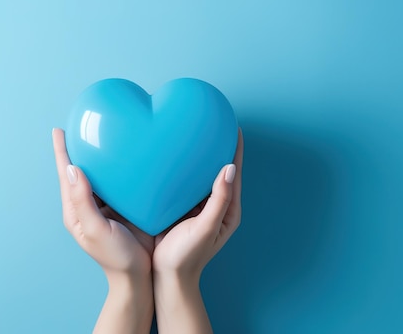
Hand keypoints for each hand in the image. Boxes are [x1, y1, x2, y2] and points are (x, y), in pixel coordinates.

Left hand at [52, 128, 153, 333]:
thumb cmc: (115, 257)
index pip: (66, 175)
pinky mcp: (124, 207)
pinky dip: (119, 169)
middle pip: (80, 172)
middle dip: (78, 149)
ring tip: (102, 136)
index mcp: (76, 211)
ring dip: (100, 157)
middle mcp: (88, 205)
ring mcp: (106, 206)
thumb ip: (83, 200)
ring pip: (99, 175)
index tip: (59, 130)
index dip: (62, 152)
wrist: (139, 276)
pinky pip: (118, 183)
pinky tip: (127, 158)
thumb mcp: (95, 229)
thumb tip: (73, 169)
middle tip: (81, 126)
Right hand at [153, 129, 243, 333]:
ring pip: (201, 176)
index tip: (234, 127)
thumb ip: (219, 199)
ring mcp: (199, 207)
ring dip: (199, 158)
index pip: (234, 173)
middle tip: (211, 125)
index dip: (235, 150)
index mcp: (227, 210)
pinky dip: (183, 171)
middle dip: (217, 149)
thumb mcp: (206, 227)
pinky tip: (173, 159)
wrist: (167, 277)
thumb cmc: (187, 256)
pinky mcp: (182, 209)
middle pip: (219, 171)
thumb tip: (229, 168)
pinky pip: (185, 185)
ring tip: (193, 136)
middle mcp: (215, 206)